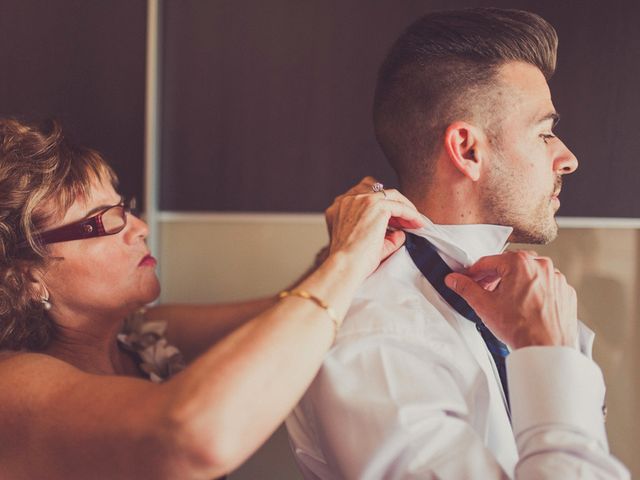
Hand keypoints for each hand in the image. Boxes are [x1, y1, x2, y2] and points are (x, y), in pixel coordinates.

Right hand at [325, 177, 423, 277]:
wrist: (346, 265)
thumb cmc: (352, 260)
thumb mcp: (365, 242)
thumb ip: (383, 234)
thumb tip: (400, 232)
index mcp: (340, 207)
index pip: (365, 195)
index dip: (383, 205)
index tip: (395, 219)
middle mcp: (348, 200)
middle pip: (379, 192)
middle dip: (395, 204)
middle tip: (407, 221)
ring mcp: (361, 200)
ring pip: (391, 196)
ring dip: (405, 207)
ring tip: (415, 222)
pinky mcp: (375, 206)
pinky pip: (399, 205)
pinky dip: (411, 213)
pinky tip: (417, 223)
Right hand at [444, 251, 577, 348]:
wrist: (546, 349)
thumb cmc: (520, 328)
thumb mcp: (484, 305)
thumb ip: (466, 288)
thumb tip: (454, 279)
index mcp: (520, 263)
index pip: (489, 262)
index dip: (475, 272)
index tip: (469, 279)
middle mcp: (542, 266)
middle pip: (510, 266)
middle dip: (495, 277)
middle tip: (485, 291)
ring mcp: (556, 279)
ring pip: (528, 275)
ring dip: (515, 283)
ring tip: (506, 302)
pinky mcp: (565, 292)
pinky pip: (545, 286)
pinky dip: (534, 292)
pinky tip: (525, 307)